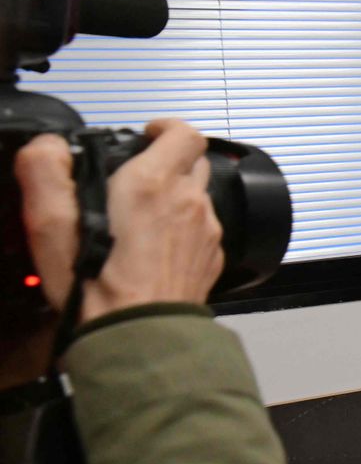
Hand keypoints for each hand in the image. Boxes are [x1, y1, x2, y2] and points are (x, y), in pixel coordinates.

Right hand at [17, 120, 222, 324]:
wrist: (139, 336)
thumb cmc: (98, 287)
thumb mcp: (51, 225)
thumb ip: (45, 173)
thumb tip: (46, 146)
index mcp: (153, 184)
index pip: (183, 133)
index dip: (166, 128)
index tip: (147, 134)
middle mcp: (188, 202)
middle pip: (193, 162)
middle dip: (169, 160)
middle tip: (138, 175)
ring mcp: (205, 231)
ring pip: (199, 196)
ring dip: (176, 196)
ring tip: (141, 215)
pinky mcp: (211, 258)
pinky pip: (203, 229)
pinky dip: (183, 228)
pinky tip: (154, 247)